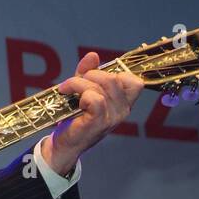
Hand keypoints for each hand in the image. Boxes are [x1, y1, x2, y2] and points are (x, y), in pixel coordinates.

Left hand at [40, 51, 144, 174]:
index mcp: (123, 102)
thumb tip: (93, 55)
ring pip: (101, 86)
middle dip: (89, 75)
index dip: (115, 73)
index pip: (135, 81)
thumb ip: (87, 72)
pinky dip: (80, 93)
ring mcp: (112, 117)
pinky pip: (95, 99)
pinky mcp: (99, 122)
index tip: (94, 77)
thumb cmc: (74, 117)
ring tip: (65, 90)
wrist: (63, 143)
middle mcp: (123, 110)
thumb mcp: (82, 90)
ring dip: (78, 83)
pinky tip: (70, 99)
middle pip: (113, 78)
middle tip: (72, 83)